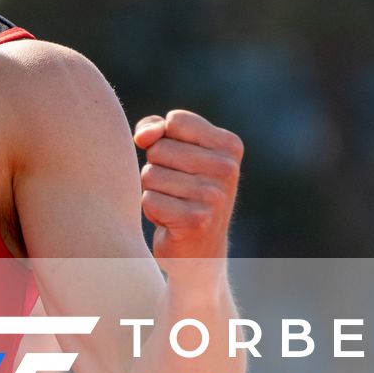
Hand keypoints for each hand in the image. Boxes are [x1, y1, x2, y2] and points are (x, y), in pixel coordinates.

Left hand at [133, 109, 242, 264]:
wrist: (199, 252)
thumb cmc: (182, 193)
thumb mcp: (175, 152)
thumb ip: (156, 130)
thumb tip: (143, 137)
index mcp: (229, 145)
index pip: (175, 121)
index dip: (163, 139)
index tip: (179, 162)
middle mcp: (228, 168)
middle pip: (159, 148)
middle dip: (157, 168)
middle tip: (177, 190)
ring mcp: (214, 196)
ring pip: (150, 174)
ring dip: (153, 191)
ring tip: (174, 204)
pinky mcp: (196, 221)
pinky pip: (149, 199)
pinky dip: (152, 211)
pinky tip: (170, 221)